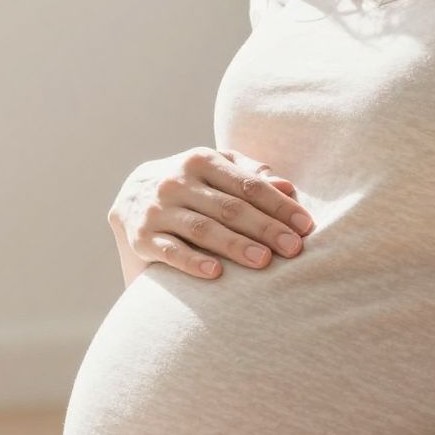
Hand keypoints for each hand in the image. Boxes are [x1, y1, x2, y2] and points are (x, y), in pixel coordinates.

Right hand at [107, 147, 314, 281]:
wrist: (128, 199)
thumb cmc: (189, 186)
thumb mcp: (214, 170)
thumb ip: (249, 175)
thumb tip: (288, 186)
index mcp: (201, 160)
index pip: (248, 184)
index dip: (279, 205)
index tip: (305, 226)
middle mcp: (177, 181)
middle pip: (229, 207)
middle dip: (265, 228)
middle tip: (293, 249)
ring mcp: (157, 209)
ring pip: (202, 228)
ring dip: (235, 245)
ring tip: (263, 261)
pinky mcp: (142, 238)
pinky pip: (171, 252)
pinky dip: (193, 262)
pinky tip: (216, 273)